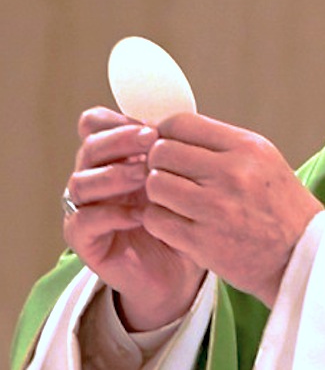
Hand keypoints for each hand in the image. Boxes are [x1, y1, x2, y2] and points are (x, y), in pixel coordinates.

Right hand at [64, 108, 205, 330]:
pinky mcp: (85, 240)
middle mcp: (97, 177)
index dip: (118, 120)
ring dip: (113, 174)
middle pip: (89, 147)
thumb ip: (177, 148)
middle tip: (151, 139)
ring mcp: (87, 208)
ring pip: (81, 182)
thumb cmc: (184, 214)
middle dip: (119, 139)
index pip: (97, 125)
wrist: (182, 266)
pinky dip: (110, 214)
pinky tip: (140, 214)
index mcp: (116, 156)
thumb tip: (185, 116)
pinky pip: (82, 221)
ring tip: (146, 175)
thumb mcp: (184, 176)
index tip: (152, 123)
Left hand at [143, 113, 323, 306]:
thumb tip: (172, 132)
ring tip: (174, 199)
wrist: (301, 253)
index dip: (163, 132)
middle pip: (162, 152)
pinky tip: (175, 220)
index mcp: (247, 147)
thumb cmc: (281, 205)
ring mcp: (215, 207)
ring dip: (158, 192)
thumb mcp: (263, 160)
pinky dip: (159, 219)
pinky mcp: (202, 240)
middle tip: (168, 174)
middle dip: (158, 163)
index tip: (163, 143)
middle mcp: (231, 172)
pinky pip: (156, 218)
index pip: (182, 123)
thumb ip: (221, 145)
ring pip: (155, 184)